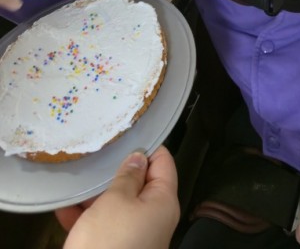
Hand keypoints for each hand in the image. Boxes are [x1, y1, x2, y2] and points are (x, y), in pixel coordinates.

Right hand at [56, 146, 179, 248]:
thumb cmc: (109, 241)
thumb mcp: (117, 200)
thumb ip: (128, 176)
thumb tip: (139, 156)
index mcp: (163, 201)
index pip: (164, 162)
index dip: (147, 146)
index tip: (128, 132)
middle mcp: (154, 217)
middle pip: (140, 184)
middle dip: (117, 170)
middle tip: (98, 152)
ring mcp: (135, 235)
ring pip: (118, 204)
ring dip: (97, 193)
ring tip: (79, 176)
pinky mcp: (116, 247)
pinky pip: (104, 225)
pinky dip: (87, 216)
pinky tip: (65, 206)